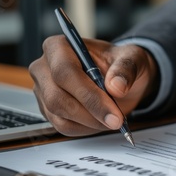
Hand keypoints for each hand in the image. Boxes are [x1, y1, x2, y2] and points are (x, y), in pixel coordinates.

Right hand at [29, 35, 158, 135]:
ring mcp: (43, 90)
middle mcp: (44, 67)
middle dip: (91, 113)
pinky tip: (101, 121)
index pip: (65, 72)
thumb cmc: (120, 64)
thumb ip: (126, 69)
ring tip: (112, 118)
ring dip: (90, 122)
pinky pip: (62, 126)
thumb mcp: (132, 59)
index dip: (89, 96)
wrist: (118, 79)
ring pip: (59, 115)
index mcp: (59, 46)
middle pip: (57, 97)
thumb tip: (116, 87)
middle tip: (117, 121)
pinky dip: (85, 128)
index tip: (114, 113)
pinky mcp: (48, 109)